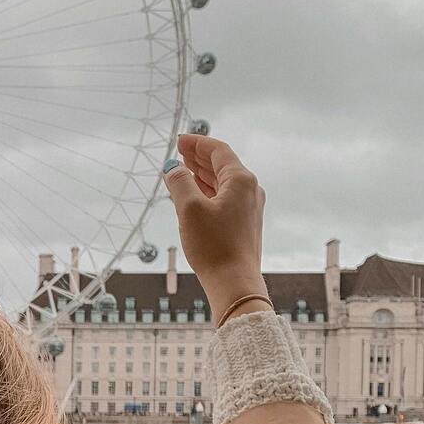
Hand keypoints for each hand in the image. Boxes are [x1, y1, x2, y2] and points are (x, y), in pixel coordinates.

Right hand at [162, 134, 269, 323]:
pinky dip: (208, 191)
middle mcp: (250, 191)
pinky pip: (224, 198)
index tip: (180, 140)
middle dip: (199, 157)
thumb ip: (179, 183)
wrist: (234, 283)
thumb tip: (173, 168)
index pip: (218, 151)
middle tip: (179, 151)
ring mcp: (249, 208)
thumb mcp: (189, 209)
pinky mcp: (244, 224)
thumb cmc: (214, 246)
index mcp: (241, 180)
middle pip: (222, 165)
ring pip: (223, 182)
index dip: (197, 143)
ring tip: (184, 169)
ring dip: (202, 174)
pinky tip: (194, 195)